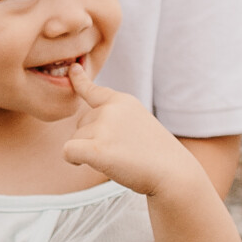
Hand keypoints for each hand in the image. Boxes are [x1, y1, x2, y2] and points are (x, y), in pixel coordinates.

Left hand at [63, 63, 189, 195]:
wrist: (173, 173)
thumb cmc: (156, 155)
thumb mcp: (138, 124)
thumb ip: (114, 119)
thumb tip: (84, 126)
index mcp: (123, 101)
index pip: (94, 90)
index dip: (80, 80)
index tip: (73, 68)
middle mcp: (110, 109)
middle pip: (80, 124)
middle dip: (92, 139)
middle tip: (121, 151)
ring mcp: (103, 127)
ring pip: (74, 139)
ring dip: (88, 153)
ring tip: (118, 158)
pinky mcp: (96, 148)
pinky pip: (67, 151)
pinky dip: (74, 160)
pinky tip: (96, 164)